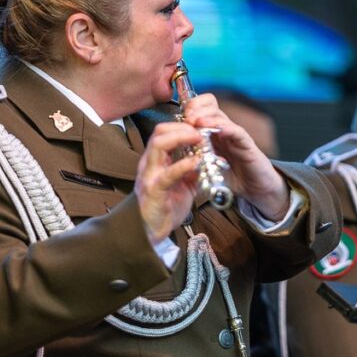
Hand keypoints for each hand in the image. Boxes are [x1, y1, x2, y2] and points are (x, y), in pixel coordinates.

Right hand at [135, 121, 202, 244]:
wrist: (150, 230)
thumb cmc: (166, 206)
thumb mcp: (182, 183)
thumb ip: (191, 170)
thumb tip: (206, 158)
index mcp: (156, 160)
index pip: (163, 132)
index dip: (182, 126)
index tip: (200, 129)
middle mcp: (150, 163)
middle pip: (160, 132)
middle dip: (182, 127)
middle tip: (201, 131)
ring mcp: (150, 175)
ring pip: (160, 145)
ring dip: (181, 138)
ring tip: (198, 140)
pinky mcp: (155, 190)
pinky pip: (168, 173)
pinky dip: (183, 165)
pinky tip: (196, 163)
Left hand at [181, 93, 289, 218]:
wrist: (254, 188)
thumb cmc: (229, 176)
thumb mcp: (205, 165)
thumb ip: (192, 157)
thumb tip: (172, 154)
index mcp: (211, 132)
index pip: (200, 108)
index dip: (189, 108)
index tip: (178, 117)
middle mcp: (223, 129)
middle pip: (209, 105)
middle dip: (195, 107)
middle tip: (186, 117)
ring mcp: (235, 134)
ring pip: (220, 115)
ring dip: (206, 116)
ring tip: (196, 121)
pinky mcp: (246, 143)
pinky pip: (236, 131)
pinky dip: (225, 128)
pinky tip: (216, 129)